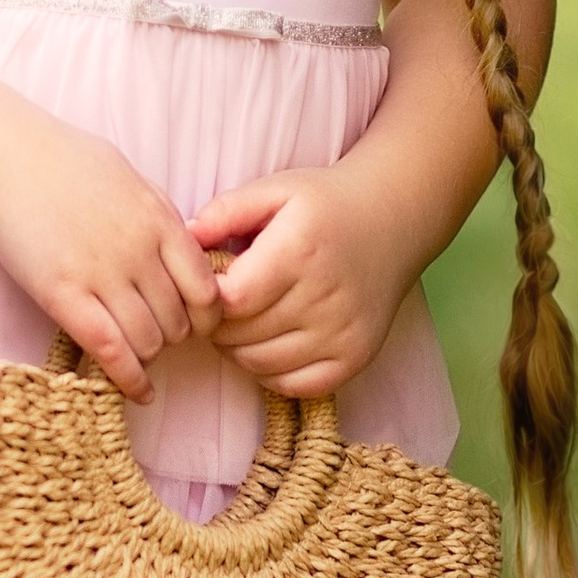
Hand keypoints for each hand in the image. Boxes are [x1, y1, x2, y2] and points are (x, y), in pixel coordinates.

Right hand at [0, 101, 222, 402]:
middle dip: (175, 337)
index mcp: (160, 221)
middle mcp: (140, 251)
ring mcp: (103, 274)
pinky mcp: (64, 294)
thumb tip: (180, 246)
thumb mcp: (130, 178)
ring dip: (149, 356)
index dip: (206, 315)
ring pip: (149, 341)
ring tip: (140, 357)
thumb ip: (158, 216)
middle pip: (180, 321)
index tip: (195, 321)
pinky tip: (139, 392)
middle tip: (160, 339)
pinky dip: (131, 379)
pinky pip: (110, 350)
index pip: (207, 289)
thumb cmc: (64, 160)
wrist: (6, 156)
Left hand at [188, 165, 420, 401]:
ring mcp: (343, 332)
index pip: (231, 300)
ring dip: (239, 350)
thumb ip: (225, 211)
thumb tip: (184, 239)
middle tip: (222, 305)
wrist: (393, 221)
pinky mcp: (356, 357)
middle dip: (219, 325)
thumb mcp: (275, 191)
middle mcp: (324, 296)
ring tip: (243, 323)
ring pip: (262, 364)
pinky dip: (271, 372)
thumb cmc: (325, 205)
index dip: (209, 299)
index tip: (210, 285)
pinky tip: (270, 343)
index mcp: (299, 251)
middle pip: (242, 335)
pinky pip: (296, 386)